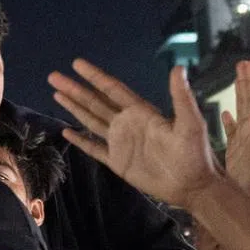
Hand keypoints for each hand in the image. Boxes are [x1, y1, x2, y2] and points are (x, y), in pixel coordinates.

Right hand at [48, 60, 218, 208]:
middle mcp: (127, 123)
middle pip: (95, 102)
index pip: (112, 89)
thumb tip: (178, 68)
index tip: (77, 64)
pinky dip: (80, 140)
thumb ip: (181, 97)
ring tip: (57, 94)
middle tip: (54, 76)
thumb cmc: (195, 153)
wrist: (193, 186)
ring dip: (74, 107)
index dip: (94, 76)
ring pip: (91, 120)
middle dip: (75, 89)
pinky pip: (95, 148)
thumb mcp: (190, 123)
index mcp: (141, 112)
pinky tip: (67, 131)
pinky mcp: (118, 162)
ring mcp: (120, 142)